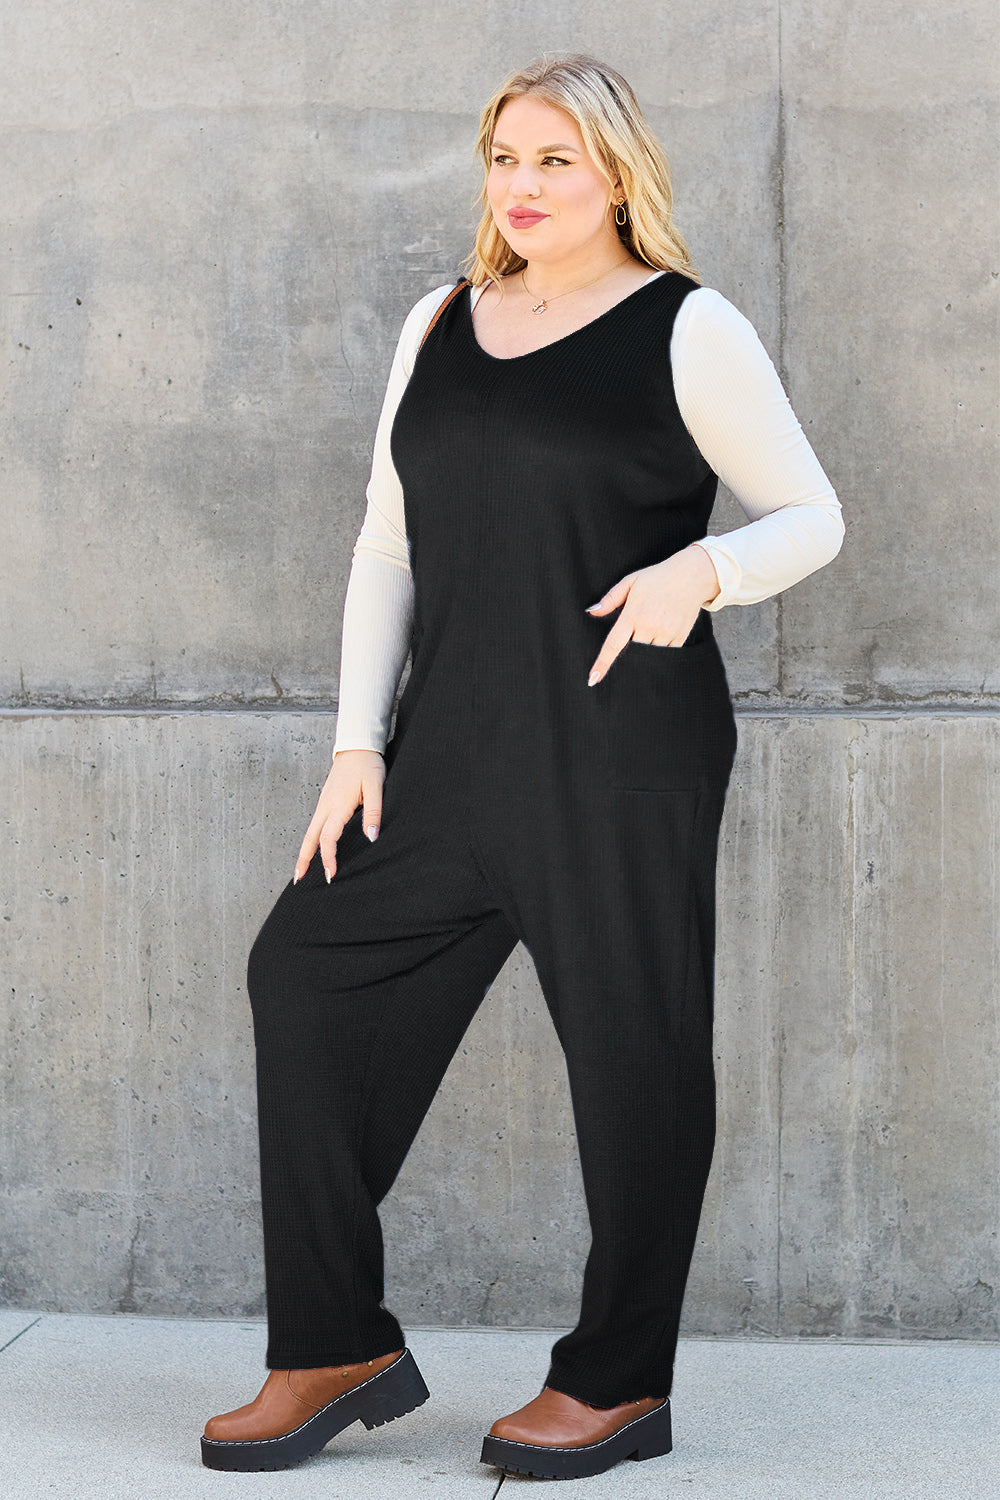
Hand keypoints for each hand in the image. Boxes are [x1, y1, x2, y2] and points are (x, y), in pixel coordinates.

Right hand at [293, 749, 385, 884]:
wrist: (357, 745)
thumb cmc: (368, 765)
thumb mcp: (375, 787)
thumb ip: (373, 812)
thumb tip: (371, 837)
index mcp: (337, 805)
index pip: (328, 838)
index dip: (328, 858)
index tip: (330, 875)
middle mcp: (326, 806)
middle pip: (309, 838)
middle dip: (303, 860)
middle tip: (298, 879)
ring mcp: (323, 802)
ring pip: (310, 831)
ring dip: (305, 850)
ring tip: (302, 868)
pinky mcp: (326, 800)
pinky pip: (316, 824)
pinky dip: (311, 838)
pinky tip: (314, 846)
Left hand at [585, 544, 720, 684]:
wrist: (691, 575)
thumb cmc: (657, 578)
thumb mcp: (630, 582)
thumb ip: (609, 599)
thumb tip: (591, 612)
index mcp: (633, 614)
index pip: (613, 645)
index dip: (602, 664)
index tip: (593, 680)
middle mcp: (649, 626)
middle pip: (632, 653)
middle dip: (629, 653)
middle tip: (635, 636)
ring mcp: (666, 633)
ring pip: (649, 656)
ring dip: (645, 651)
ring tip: (650, 630)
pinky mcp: (680, 637)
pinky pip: (666, 653)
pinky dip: (660, 650)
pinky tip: (661, 633)